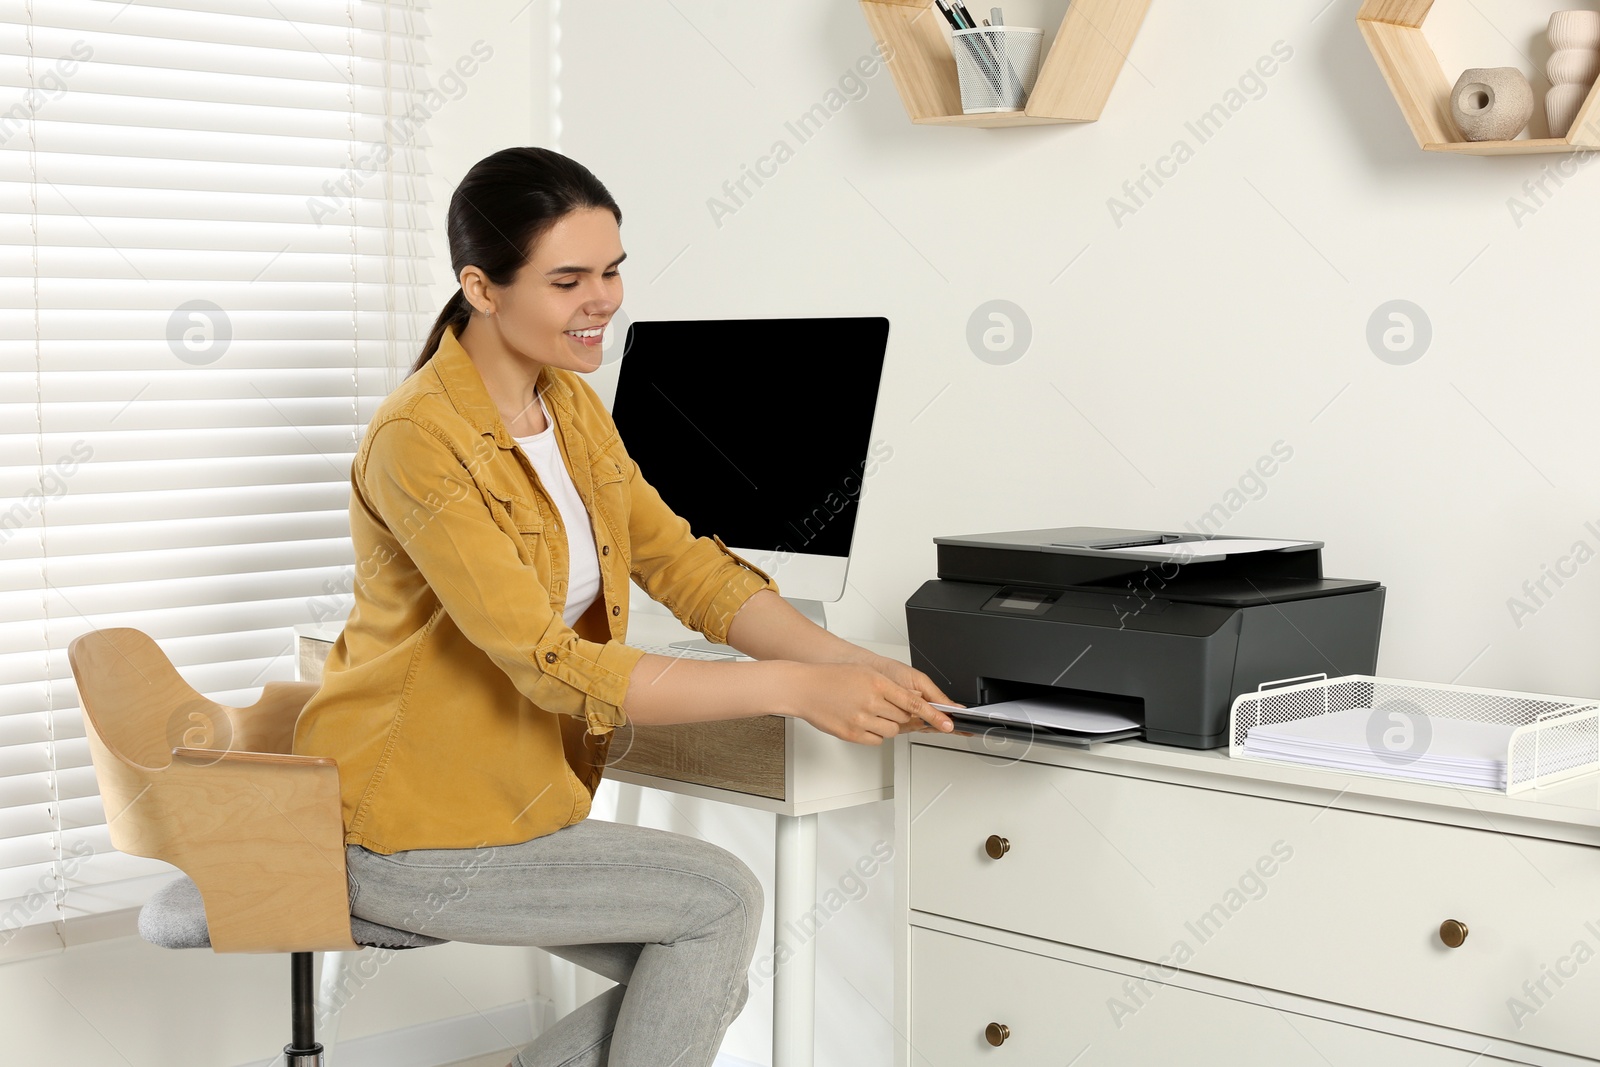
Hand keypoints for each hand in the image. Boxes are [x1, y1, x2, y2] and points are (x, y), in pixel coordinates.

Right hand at [788, 659, 961, 745]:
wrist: (803, 688)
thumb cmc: (831, 678)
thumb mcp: (865, 675)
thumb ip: (889, 687)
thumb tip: (911, 701)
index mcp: (877, 683)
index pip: (913, 702)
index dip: (933, 714)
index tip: (948, 723)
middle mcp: (871, 702)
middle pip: (904, 718)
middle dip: (901, 714)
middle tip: (886, 706)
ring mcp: (861, 720)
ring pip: (892, 731)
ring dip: (888, 724)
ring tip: (870, 712)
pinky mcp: (852, 734)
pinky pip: (876, 740)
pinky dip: (874, 734)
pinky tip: (862, 721)